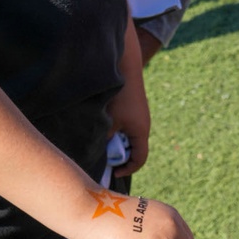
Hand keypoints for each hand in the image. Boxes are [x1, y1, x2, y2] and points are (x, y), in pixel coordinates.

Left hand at [109, 22, 149, 174]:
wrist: (125, 66)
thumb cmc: (118, 95)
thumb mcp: (109, 121)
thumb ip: (104, 139)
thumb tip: (95, 154)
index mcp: (141, 131)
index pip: (140, 159)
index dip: (128, 169)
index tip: (113, 172)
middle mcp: (143, 125)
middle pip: (133, 149)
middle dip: (118, 156)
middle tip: (102, 157)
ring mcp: (139, 116)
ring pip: (127, 137)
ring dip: (115, 141)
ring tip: (100, 139)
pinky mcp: (133, 108)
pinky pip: (125, 126)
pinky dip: (115, 130)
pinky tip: (102, 123)